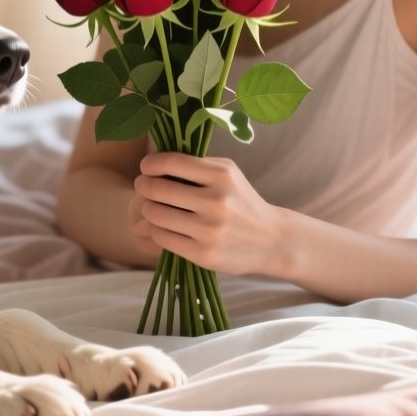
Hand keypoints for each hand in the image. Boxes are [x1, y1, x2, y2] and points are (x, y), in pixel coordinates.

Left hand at [131, 151, 288, 276]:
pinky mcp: (203, 254)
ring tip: (154, 207)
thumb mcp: (228, 174)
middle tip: (144, 187)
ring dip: (148, 209)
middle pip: (157, 189)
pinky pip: (161, 236)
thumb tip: (153, 161)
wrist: (272, 241)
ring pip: (155, 214)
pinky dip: (157, 229)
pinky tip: (164, 227)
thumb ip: (195, 165)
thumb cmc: (241, 202)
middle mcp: (216, 201)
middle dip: (144, 186)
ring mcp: (209, 230)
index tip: (146, 167)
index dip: (150, 164)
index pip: (171, 162)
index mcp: (222, 176)